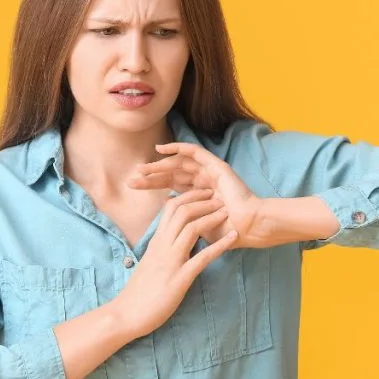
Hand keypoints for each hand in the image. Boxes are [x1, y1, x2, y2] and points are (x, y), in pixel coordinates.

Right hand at [110, 188, 237, 338]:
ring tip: (228, 211)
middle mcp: (162, 246)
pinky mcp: (180, 278)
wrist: (126, 314)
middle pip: (182, 212)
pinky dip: (220, 245)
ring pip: (191, 228)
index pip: (171, 208)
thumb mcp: (150, 262)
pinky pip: (203, 258)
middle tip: (220, 196)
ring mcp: (171, 261)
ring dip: (212, 217)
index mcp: (156, 241)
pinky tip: (234, 238)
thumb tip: (171, 238)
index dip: (189, 197)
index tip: (204, 193)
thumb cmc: (138, 291)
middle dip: (203, 200)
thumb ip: (160, 249)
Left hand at [127, 142, 262, 249]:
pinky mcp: (216, 165)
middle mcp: (203, 180)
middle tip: (132, 178)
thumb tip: (165, 206)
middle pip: (172, 173)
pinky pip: (195, 152)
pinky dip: (177, 148)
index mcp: (198, 194)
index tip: (134, 186)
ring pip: (179, 163)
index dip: (153, 184)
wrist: (245, 227)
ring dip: (159, 165)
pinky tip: (161, 149)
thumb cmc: (224, 231)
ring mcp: (209, 172)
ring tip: (142, 169)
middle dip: (151, 175)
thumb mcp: (195, 224)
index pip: (171, 185)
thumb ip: (182, 214)